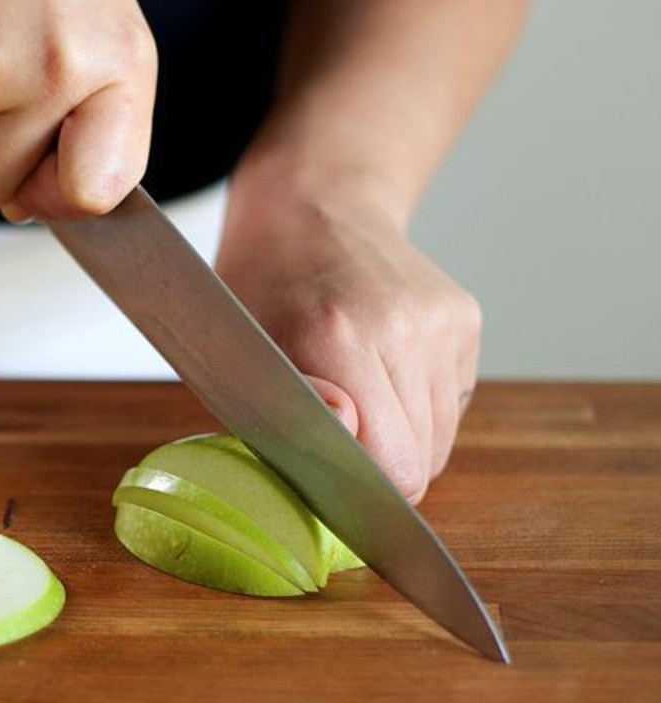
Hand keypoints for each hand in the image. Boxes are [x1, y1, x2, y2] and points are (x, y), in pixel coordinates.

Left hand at [215, 187, 481, 503]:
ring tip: (356, 405)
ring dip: (400, 444)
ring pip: (441, 441)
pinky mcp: (466, 318)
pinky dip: (419, 411)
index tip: (329, 488)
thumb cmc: (257, 288)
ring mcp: (444, 321)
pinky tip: (380, 377)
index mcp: (339, 336)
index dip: (357, 494)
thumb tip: (347, 440)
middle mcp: (405, 328)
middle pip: (419, 462)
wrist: (312, 208)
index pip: (388, 464)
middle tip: (331, 447)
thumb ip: (283, 412)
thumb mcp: (235, 355)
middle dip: (376, 474)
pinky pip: (451, 404)